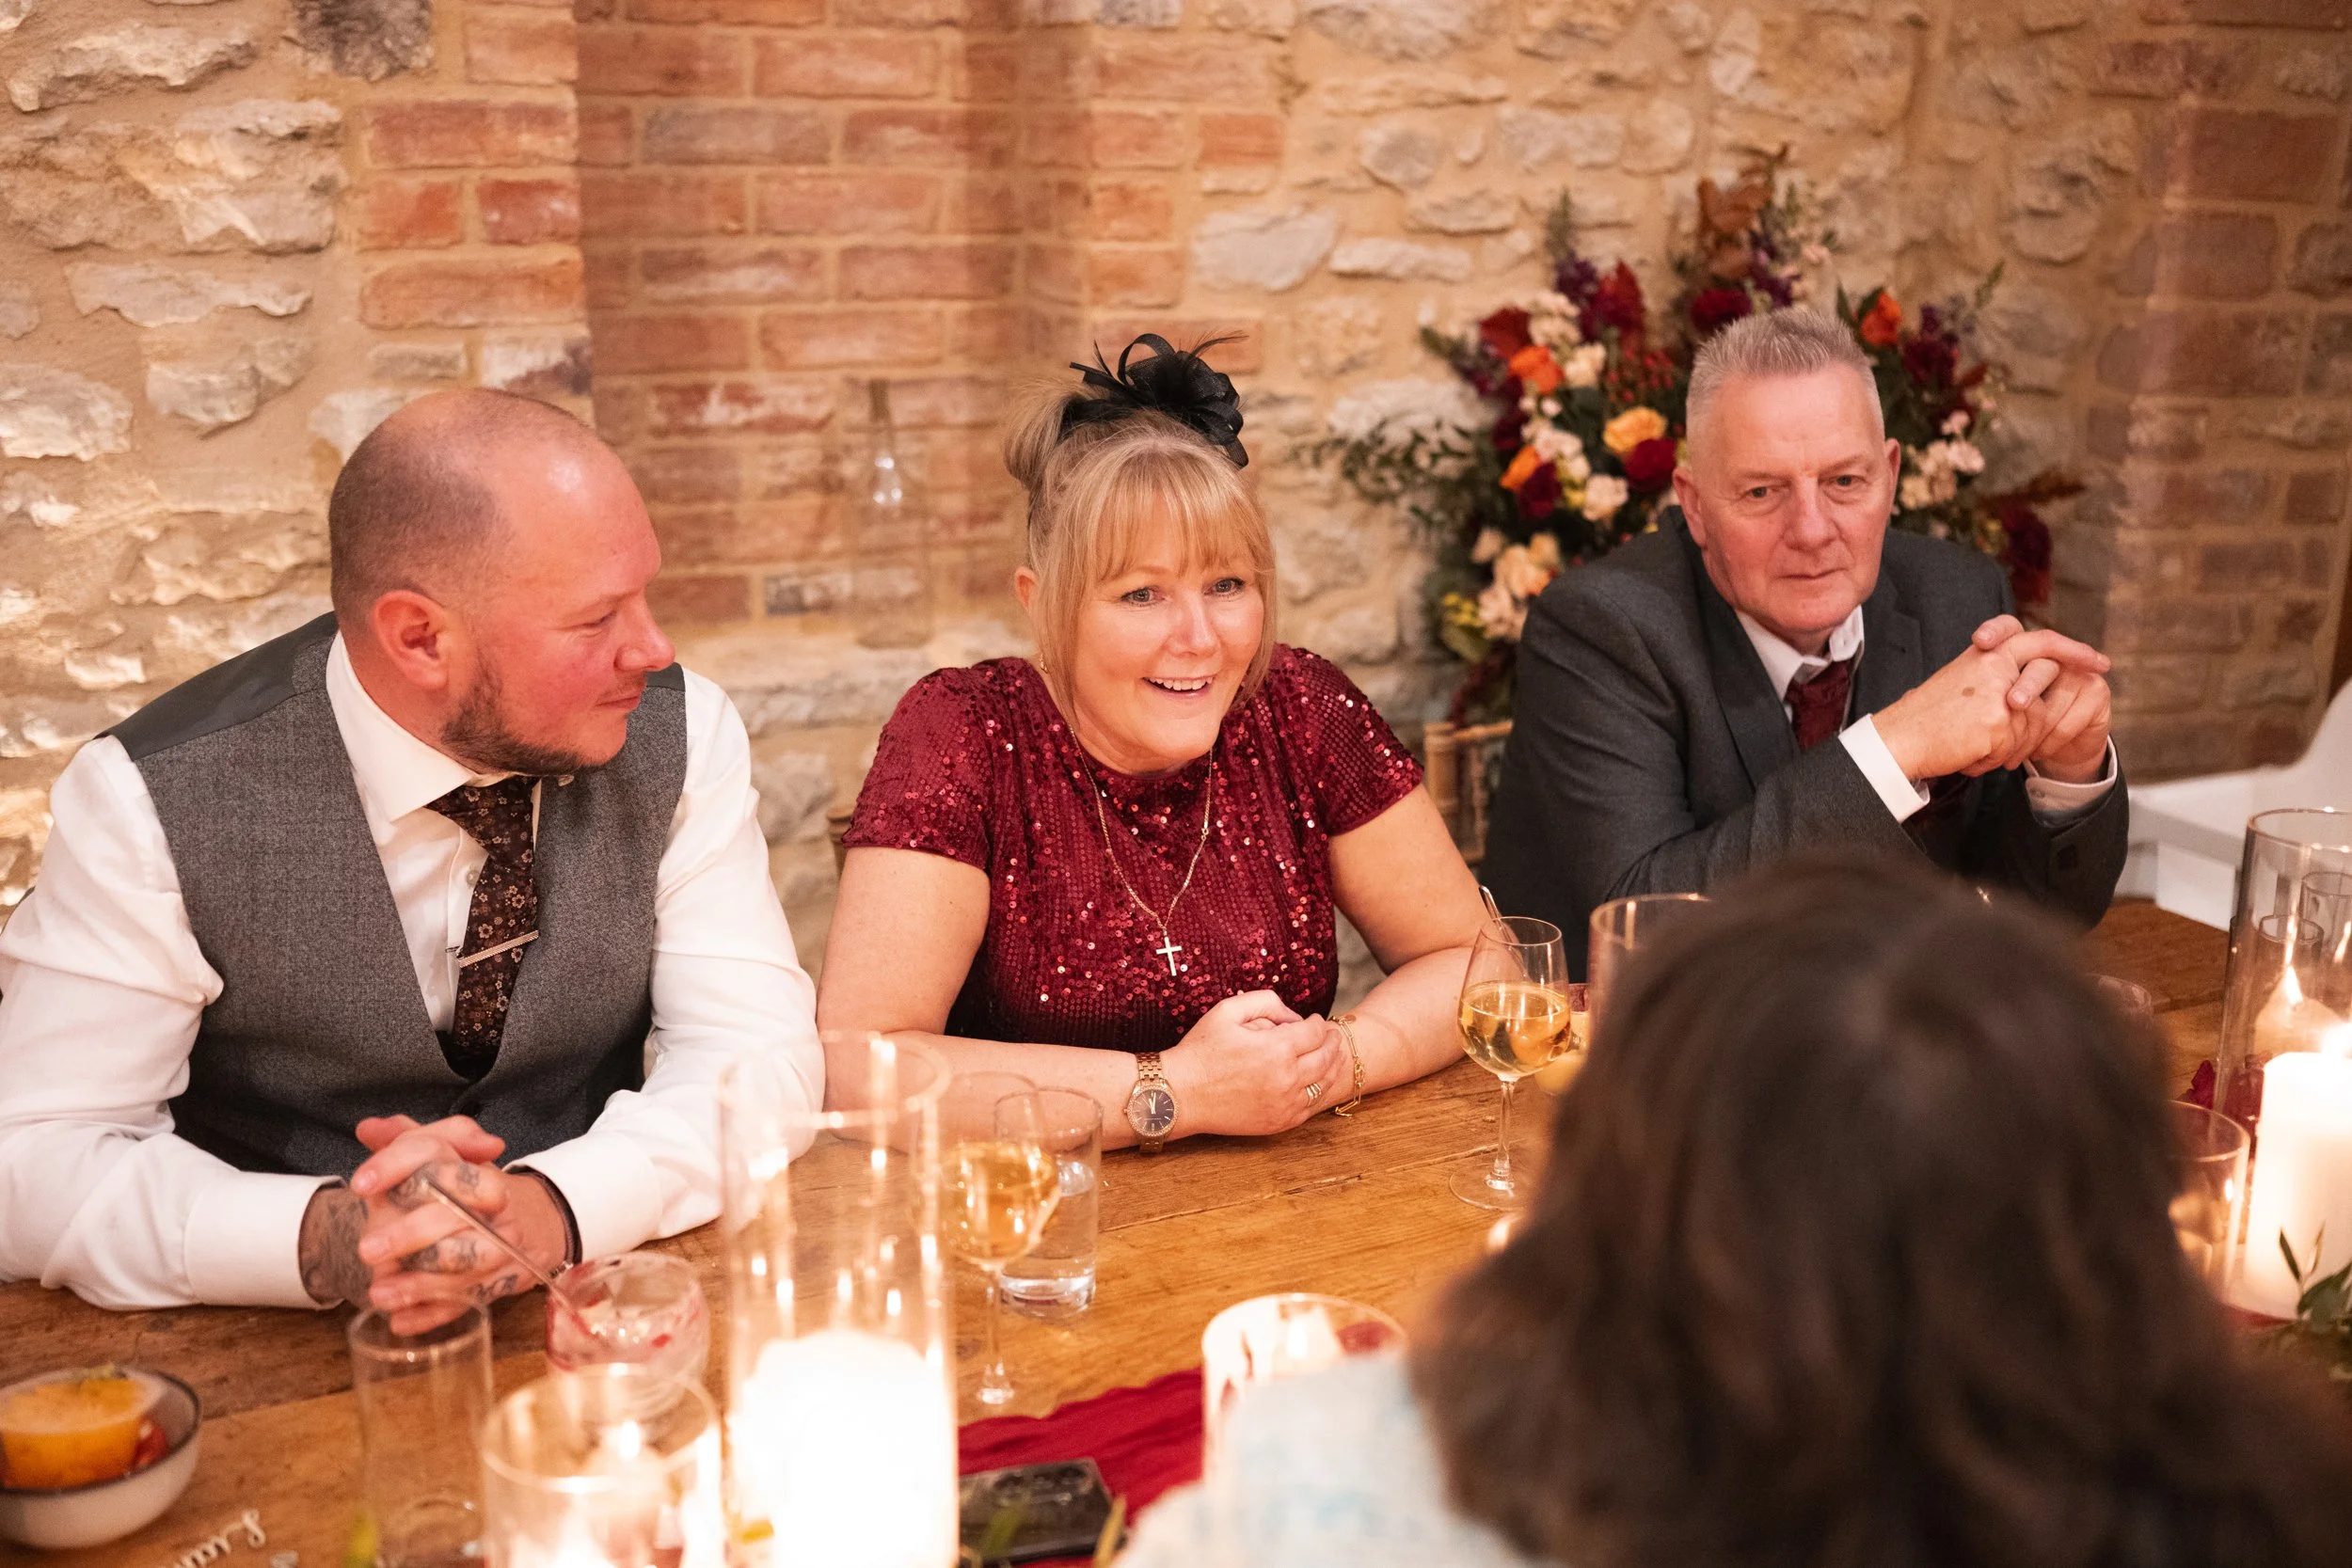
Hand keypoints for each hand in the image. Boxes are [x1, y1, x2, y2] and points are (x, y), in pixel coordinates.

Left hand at [297, 1116, 505, 1309]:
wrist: (530, 1220)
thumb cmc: (470, 1190)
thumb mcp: (442, 1156)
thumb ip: (404, 1139)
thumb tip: (369, 1128)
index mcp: (474, 1166)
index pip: (438, 1155)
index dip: (397, 1166)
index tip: (359, 1184)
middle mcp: (495, 1204)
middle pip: (454, 1214)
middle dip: (409, 1234)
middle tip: (367, 1250)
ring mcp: (505, 1243)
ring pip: (468, 1263)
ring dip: (421, 1282)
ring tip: (379, 1294)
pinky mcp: (506, 1279)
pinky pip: (471, 1300)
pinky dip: (435, 1313)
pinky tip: (401, 1321)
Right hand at [1163, 991, 1350, 1138]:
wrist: (1180, 1095)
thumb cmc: (1200, 1051)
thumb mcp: (1227, 1010)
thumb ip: (1265, 1002)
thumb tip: (1293, 1016)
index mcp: (1276, 1049)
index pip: (1315, 1033)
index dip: (1319, 1023)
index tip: (1315, 1020)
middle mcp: (1286, 1078)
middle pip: (1326, 1058)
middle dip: (1332, 1043)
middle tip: (1332, 1036)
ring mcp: (1285, 1104)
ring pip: (1324, 1084)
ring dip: (1332, 1067)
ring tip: (1332, 1056)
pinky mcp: (1278, 1123)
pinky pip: (1310, 1107)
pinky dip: (1318, 1092)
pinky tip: (1316, 1083)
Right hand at [1874, 616, 2110, 781]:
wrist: (1901, 739)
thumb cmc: (1926, 717)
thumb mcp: (1962, 682)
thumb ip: (1997, 676)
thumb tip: (2034, 687)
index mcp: (1985, 655)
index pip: (2036, 640)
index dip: (2069, 647)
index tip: (2094, 659)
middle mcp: (1995, 667)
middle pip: (2048, 671)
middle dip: (2076, 668)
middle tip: (2100, 669)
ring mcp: (2000, 693)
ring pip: (2035, 722)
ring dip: (2012, 743)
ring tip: (1977, 745)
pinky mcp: (2000, 722)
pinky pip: (2017, 747)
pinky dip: (1996, 758)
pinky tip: (1973, 756)